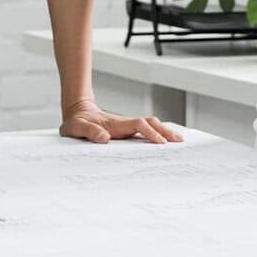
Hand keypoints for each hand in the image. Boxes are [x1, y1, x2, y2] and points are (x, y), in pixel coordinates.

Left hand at [59, 100, 182, 145]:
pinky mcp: (126, 132)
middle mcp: (125, 124)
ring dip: (164, 132)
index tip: (161, 142)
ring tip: (178, 142)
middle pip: (151, 123)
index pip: (139, 125)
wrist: (77, 113)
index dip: (151, 132)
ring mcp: (127, 127)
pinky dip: (157, 135)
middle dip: (166, 131)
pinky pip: (145, 132)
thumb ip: (89, 132)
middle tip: (180, 141)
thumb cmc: (76, 122)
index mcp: (116, 124)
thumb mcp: (76, 127)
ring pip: (151, 126)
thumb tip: (104, 138)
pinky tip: (165, 142)